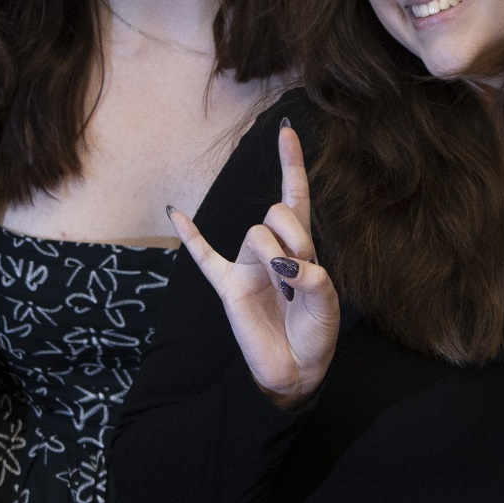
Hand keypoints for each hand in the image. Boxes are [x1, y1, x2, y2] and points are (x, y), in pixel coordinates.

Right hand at [172, 121, 338, 404]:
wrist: (295, 371)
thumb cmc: (316, 334)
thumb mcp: (327, 305)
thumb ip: (313, 278)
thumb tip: (284, 263)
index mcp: (300, 248)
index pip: (296, 198)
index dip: (292, 165)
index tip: (286, 132)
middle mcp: (273, 250)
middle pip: (278, 212)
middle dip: (295, 232)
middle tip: (302, 264)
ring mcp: (247, 267)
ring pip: (255, 233)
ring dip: (274, 253)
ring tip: (284, 284)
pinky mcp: (229, 288)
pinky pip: (204, 258)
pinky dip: (190, 236)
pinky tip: (175, 214)